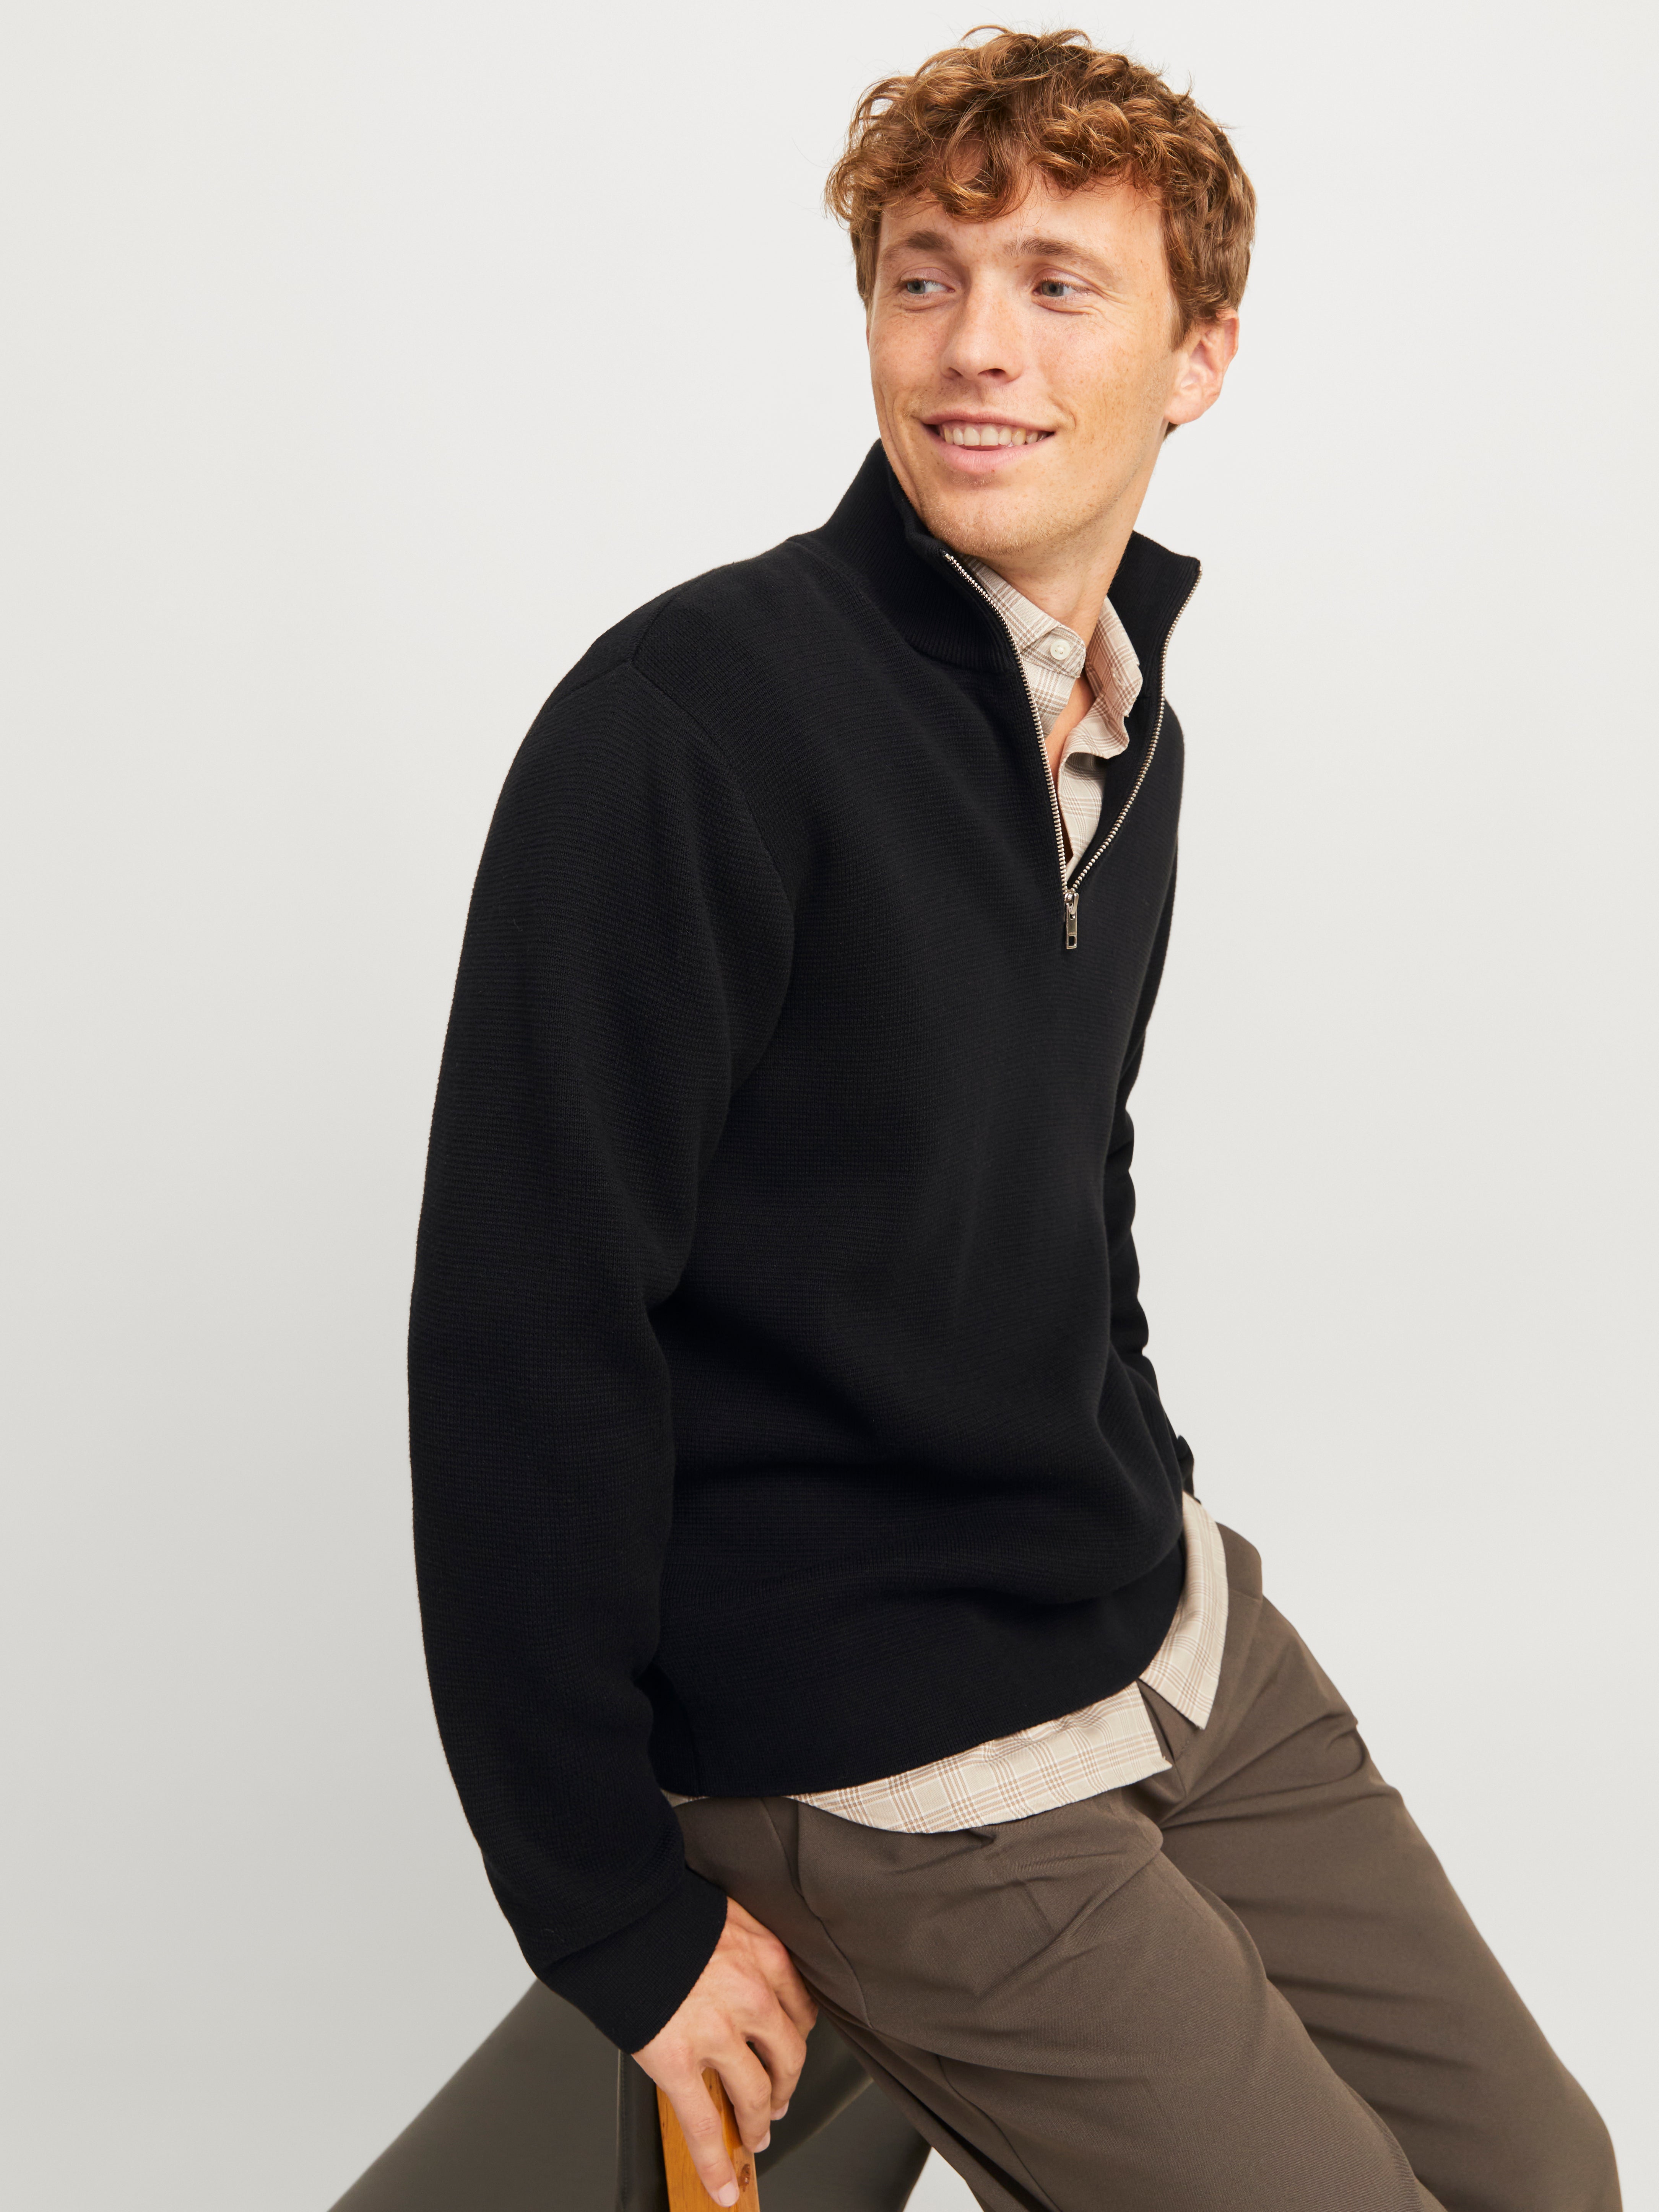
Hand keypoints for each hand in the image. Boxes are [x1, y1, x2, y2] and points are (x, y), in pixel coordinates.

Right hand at [631, 1896, 817, 2204]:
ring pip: (757, 2092)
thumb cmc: (662, 1909)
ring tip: (756, 2134)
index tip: (790, 2049)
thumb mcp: (724, 1917)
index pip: (800, 2008)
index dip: (795, 2036)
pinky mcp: (679, 2060)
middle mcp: (752, 1995)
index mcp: (764, 1955)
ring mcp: (718, 2031)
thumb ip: (740, 1949)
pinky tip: (721, 2184)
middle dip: (786, 2084)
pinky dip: (715, 2162)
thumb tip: (735, 1972)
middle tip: (780, 2100)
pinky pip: (704, 2124)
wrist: (618, 1911)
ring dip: (759, 2120)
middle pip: (789, 2055)